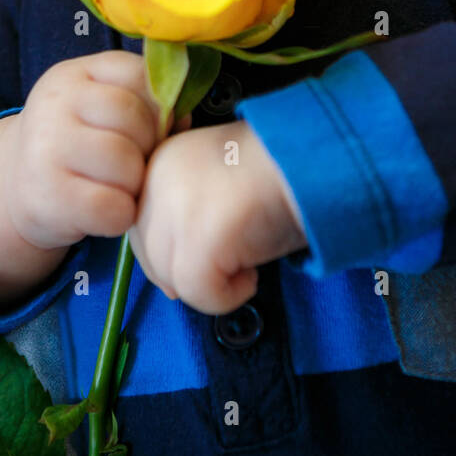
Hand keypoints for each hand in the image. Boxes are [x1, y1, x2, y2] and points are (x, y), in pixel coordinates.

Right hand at [4, 50, 188, 250]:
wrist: (16, 186)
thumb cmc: (76, 144)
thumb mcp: (98, 109)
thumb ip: (142, 102)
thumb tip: (183, 119)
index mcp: (73, 75)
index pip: (139, 75)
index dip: (158, 106)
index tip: (150, 127)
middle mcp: (54, 104)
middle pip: (134, 120)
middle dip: (147, 147)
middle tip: (133, 163)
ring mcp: (45, 150)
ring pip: (126, 164)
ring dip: (134, 184)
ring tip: (118, 186)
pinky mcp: (47, 197)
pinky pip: (112, 208)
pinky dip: (120, 216)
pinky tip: (105, 210)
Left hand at [128, 118, 308, 315]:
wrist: (315, 158)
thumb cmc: (277, 174)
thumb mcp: (215, 184)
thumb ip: (184, 218)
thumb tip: (169, 283)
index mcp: (157, 161)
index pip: (141, 227)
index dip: (170, 253)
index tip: (208, 259)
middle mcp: (155, 179)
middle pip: (149, 254)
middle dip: (188, 272)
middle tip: (233, 267)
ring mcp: (174, 206)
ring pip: (171, 278)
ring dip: (211, 286)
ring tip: (248, 267)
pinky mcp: (199, 236)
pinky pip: (199, 292)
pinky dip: (227, 297)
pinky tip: (253, 277)